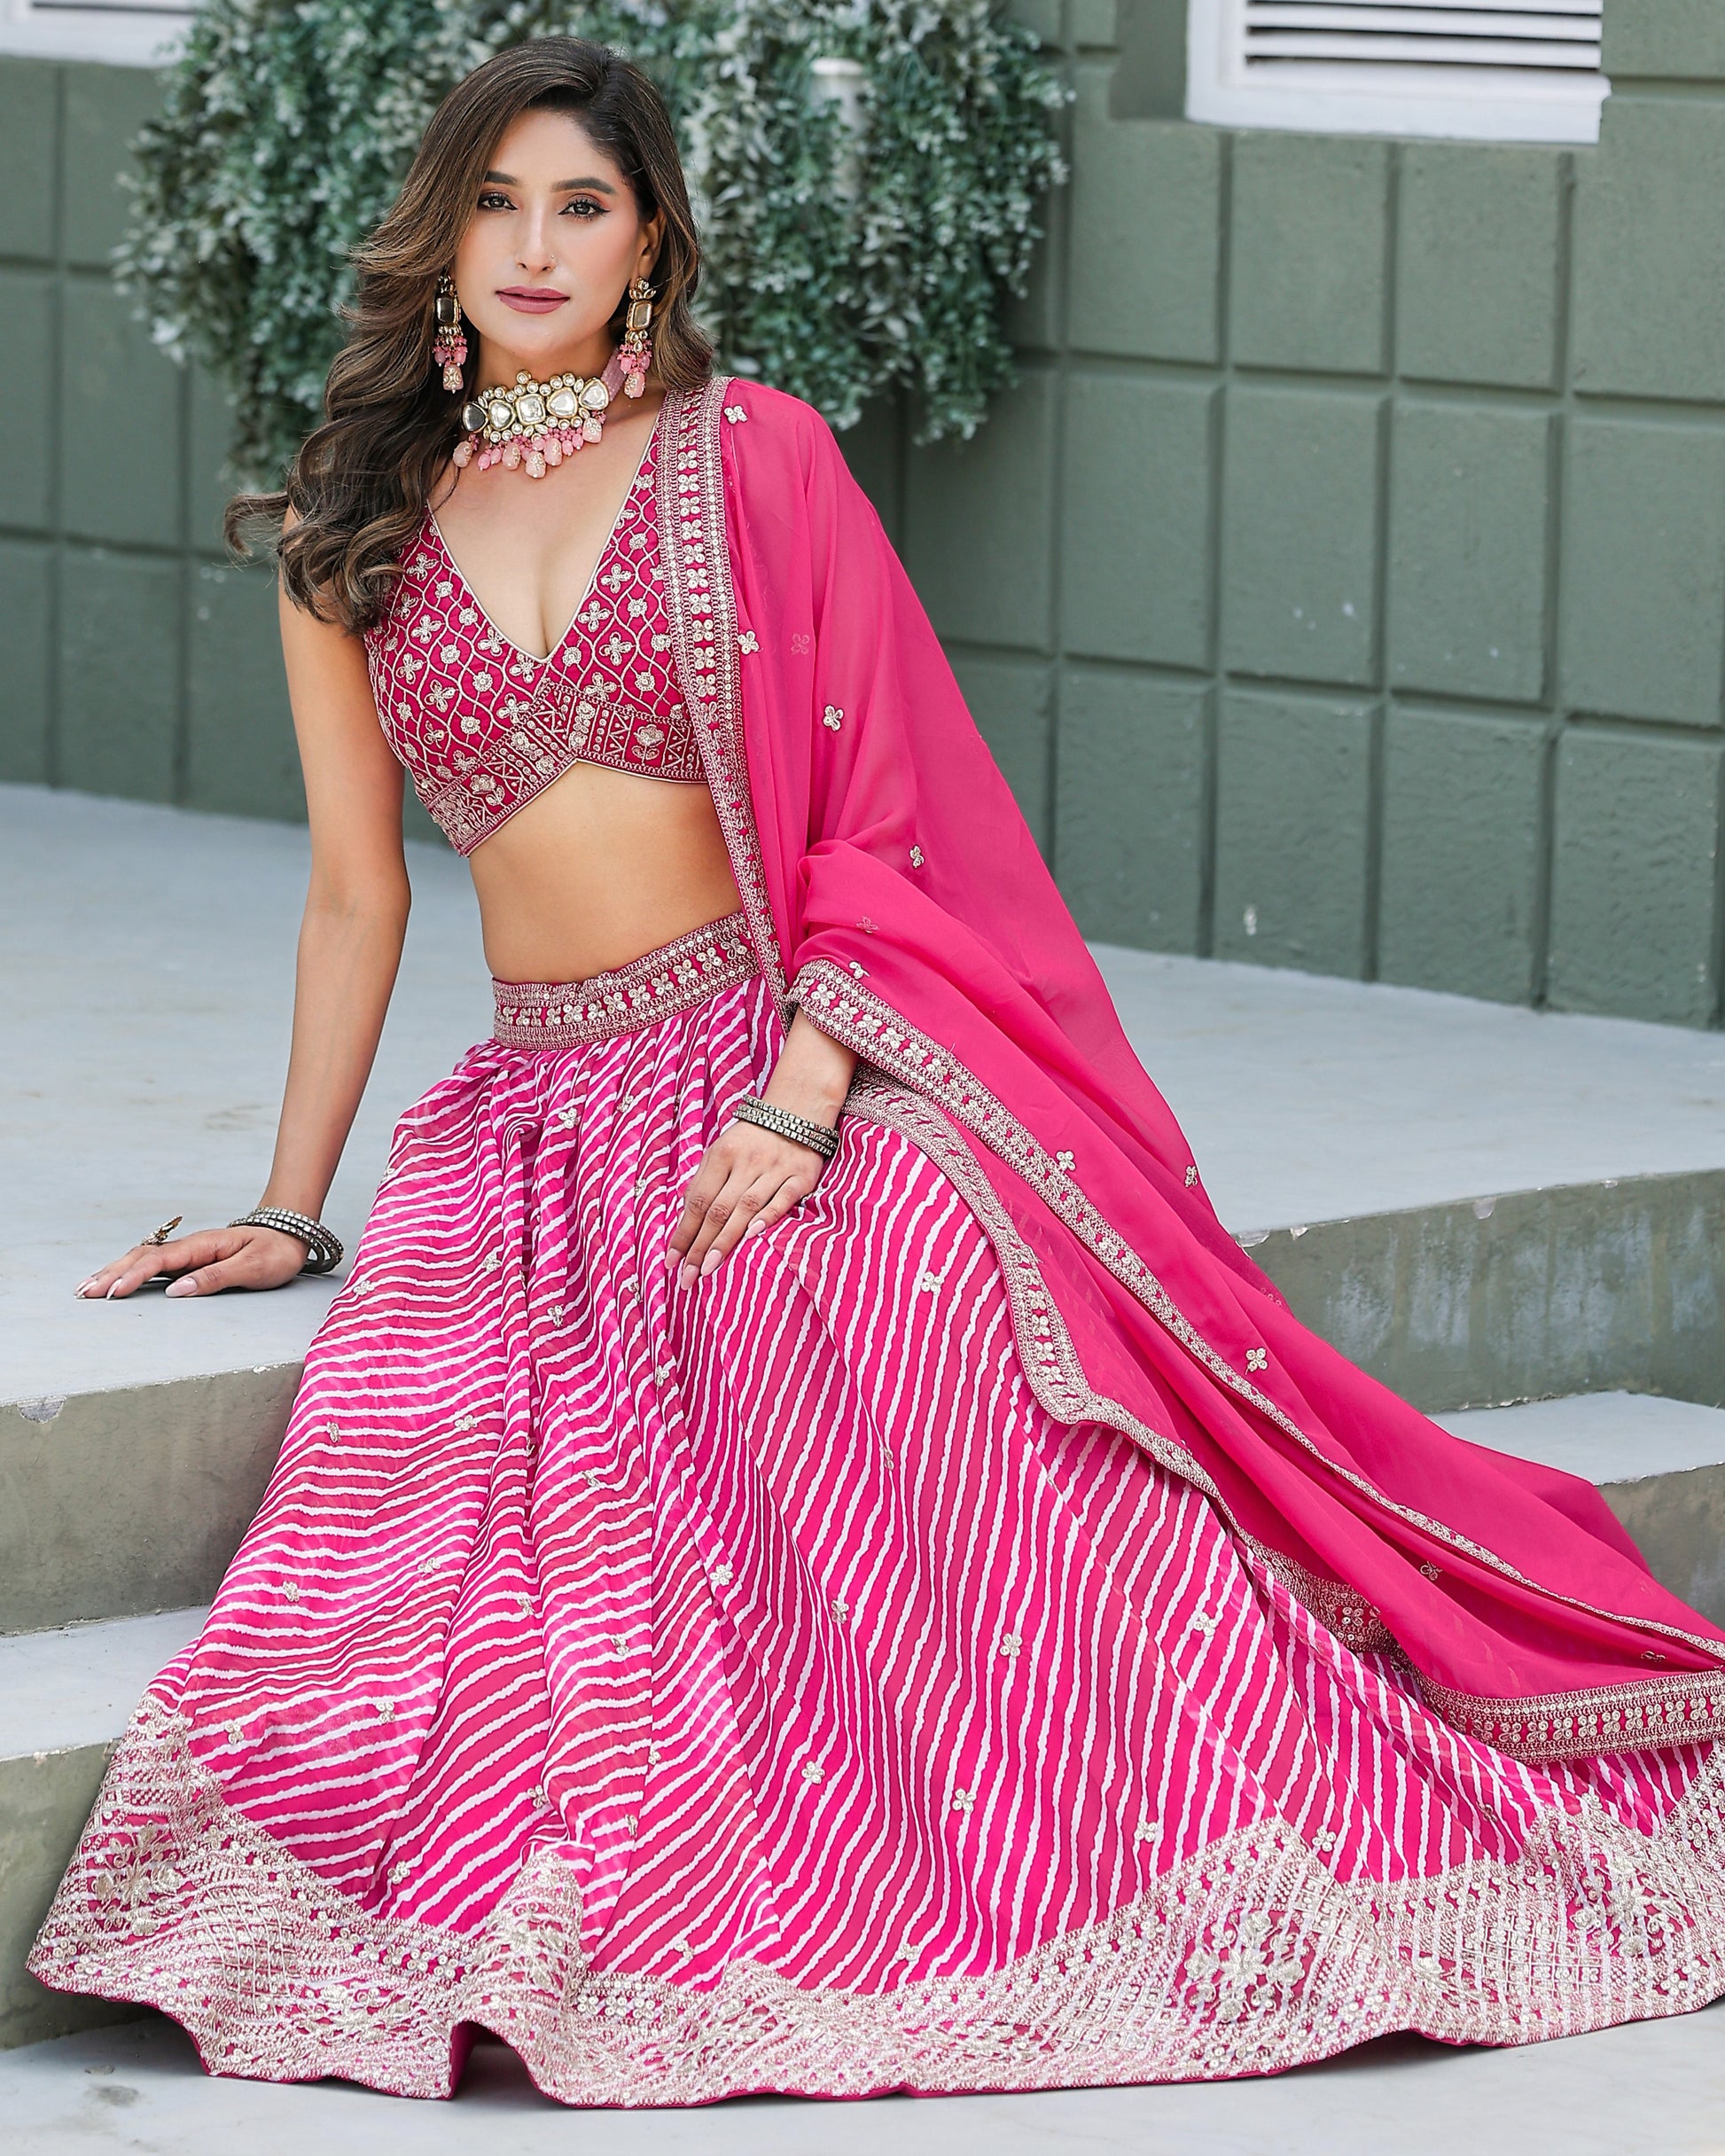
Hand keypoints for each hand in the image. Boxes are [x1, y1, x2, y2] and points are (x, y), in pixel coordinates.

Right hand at [75, 1224, 313, 1299]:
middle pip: (142, 1256)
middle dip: (112, 1274)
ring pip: (142, 1259)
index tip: (114, 1292)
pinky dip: (129, 1271)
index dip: (135, 1276)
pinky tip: (114, 1280)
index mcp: (203, 1245)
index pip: (160, 1260)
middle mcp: (189, 1246)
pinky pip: (152, 1264)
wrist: (289, 1235)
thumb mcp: (253, 1268)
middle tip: (84, 1292)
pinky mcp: (189, 1260)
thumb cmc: (275, 1252)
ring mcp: (187, 1252)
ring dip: (114, 1271)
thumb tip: (177, 1291)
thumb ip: (216, 1278)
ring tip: (86, 1287)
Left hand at [667, 1120, 827, 1288]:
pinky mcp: (801, 1176)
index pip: (697, 1200)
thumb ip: (705, 1181)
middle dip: (700, 1246)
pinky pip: (783, 1198)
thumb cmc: (752, 1139)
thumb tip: (685, 1218)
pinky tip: (752, 1236)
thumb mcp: (721, 1151)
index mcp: (721, 1155)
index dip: (683, 1232)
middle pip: (718, 1209)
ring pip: (746, 1207)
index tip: (671, 1261)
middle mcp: (746, 1162)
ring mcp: (775, 1168)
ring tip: (709, 1268)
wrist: (797, 1111)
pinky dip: (768, 1216)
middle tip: (687, 1277)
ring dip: (726, 1240)